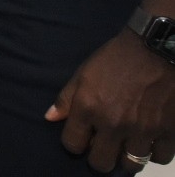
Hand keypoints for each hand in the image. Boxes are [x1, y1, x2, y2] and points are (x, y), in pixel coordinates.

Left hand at [48, 30, 174, 172]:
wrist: (155, 48)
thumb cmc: (116, 59)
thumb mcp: (84, 73)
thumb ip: (66, 98)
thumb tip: (50, 118)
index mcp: (89, 108)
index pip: (73, 145)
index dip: (76, 143)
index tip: (82, 137)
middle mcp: (114, 123)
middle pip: (101, 163)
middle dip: (100, 157)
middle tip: (105, 147)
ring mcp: (143, 130)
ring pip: (131, 165)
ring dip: (127, 157)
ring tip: (127, 145)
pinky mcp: (169, 131)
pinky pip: (160, 158)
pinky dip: (155, 153)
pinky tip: (150, 141)